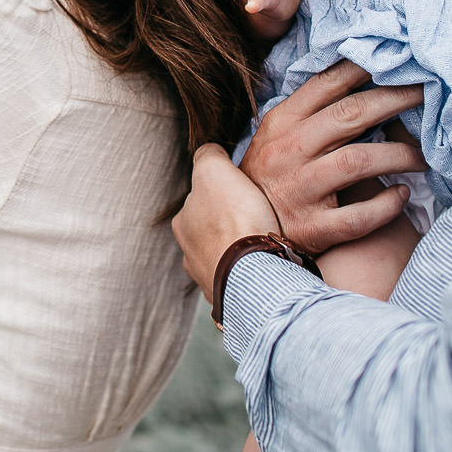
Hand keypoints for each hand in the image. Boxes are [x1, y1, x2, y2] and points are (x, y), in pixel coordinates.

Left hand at [173, 143, 282, 301]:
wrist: (257, 275)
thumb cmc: (235, 220)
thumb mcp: (214, 170)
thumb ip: (207, 156)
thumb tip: (210, 152)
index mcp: (183, 224)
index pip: (202, 198)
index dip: (225, 191)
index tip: (245, 193)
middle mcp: (190, 255)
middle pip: (214, 230)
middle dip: (233, 223)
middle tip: (258, 217)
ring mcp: (211, 280)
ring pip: (228, 256)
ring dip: (243, 249)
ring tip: (266, 242)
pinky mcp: (233, 300)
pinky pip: (244, 278)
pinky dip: (254, 270)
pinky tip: (268, 265)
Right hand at [242, 61, 424, 251]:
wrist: (240, 234)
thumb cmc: (269, 178)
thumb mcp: (276, 137)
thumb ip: (309, 112)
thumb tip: (356, 78)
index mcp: (281, 123)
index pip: (327, 84)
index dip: (365, 69)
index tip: (397, 59)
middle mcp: (289, 152)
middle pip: (351, 116)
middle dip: (395, 99)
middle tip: (428, 93)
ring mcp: (300, 191)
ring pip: (359, 162)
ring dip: (400, 154)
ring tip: (423, 155)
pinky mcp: (313, 229)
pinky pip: (358, 216)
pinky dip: (386, 205)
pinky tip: (403, 194)